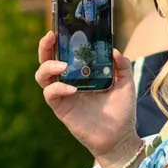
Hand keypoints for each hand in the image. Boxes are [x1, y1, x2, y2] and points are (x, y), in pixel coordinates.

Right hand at [36, 31, 139, 167]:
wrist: (120, 138)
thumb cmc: (121, 111)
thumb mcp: (126, 84)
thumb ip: (122, 66)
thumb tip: (114, 50)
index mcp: (79, 74)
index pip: (62, 53)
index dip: (57, 42)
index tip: (58, 30)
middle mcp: (67, 82)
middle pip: (45, 61)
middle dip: (44, 48)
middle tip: (51, 37)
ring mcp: (62, 95)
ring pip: (41, 76)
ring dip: (48, 67)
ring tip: (63, 66)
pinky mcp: (61, 109)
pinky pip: (50, 94)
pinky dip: (58, 88)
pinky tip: (72, 89)